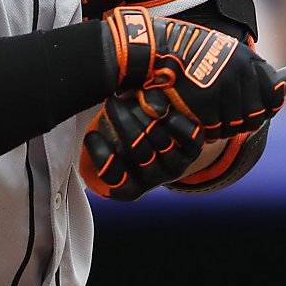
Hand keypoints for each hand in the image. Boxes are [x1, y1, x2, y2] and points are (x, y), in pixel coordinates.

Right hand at [80, 88, 203, 200]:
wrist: (158, 131)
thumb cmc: (125, 131)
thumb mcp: (111, 131)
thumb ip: (114, 122)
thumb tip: (147, 111)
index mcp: (126, 186)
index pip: (114, 176)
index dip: (102, 157)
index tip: (93, 134)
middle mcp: (150, 180)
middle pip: (139, 153)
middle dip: (124, 124)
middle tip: (113, 103)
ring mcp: (173, 167)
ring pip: (161, 142)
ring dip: (148, 117)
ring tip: (136, 99)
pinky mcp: (191, 152)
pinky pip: (190, 139)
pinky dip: (177, 123)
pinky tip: (165, 111)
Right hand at [101, 6, 283, 138]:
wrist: (158, 47)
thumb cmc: (189, 51)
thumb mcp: (225, 50)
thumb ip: (246, 72)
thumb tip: (275, 99)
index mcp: (247, 59)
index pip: (273, 93)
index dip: (268, 107)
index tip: (258, 112)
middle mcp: (239, 73)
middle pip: (255, 115)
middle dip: (243, 122)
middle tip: (228, 121)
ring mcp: (222, 88)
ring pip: (235, 125)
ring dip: (224, 128)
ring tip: (213, 122)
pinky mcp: (204, 103)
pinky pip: (214, 129)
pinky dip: (208, 132)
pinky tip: (200, 124)